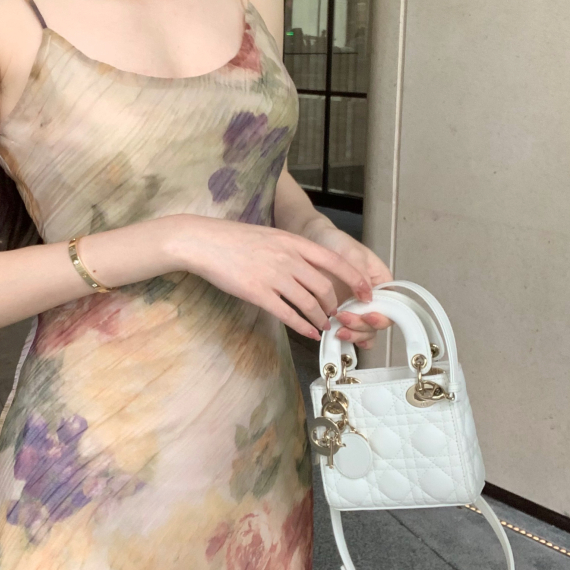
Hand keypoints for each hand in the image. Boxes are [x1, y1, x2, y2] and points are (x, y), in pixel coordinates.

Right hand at [171, 215, 374, 340]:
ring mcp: (273, 276)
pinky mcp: (258, 293)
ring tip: (324, 326)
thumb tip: (308, 266)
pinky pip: (288, 314)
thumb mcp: (271, 236)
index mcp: (293, 242)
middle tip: (337, 314)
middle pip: (324, 286)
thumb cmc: (234, 239)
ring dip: (320, 318)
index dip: (354, 278)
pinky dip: (303, 327)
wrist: (204, 242)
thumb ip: (291, 249)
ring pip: (309, 303)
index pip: (335, 261)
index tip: (365, 292)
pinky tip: (309, 333)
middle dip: (335, 305)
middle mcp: (288, 258)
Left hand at [303, 218, 393, 350]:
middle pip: (377, 324)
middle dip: (362, 326)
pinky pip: (350, 333)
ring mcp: (357, 309)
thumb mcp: (351, 253)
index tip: (367, 316)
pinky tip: (336, 336)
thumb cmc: (336, 244)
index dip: (382, 316)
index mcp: (382, 284)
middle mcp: (373, 299)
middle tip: (343, 318)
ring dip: (354, 335)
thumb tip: (368, 298)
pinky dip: (347, 339)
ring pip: (364, 333)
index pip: (391, 307)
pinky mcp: (341, 314)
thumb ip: (359, 275)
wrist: (314, 243)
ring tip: (337, 330)